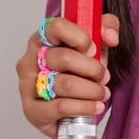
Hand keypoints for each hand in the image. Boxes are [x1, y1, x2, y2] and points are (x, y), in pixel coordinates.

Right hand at [17, 12, 119, 138]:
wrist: (65, 111)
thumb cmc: (76, 74)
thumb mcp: (94, 46)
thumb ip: (105, 28)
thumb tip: (111, 36)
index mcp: (43, 38)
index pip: (57, 27)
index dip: (80, 37)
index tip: (93, 49)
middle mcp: (31, 59)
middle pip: (65, 58)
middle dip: (93, 69)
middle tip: (103, 76)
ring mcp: (27, 84)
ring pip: (66, 84)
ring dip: (92, 90)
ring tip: (102, 93)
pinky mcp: (32, 109)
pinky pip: (61, 107)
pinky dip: (84, 107)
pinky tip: (95, 106)